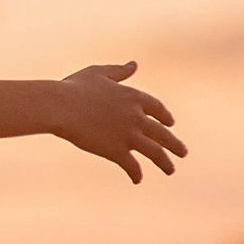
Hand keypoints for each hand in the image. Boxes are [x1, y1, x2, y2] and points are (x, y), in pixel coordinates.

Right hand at [53, 61, 185, 182]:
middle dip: (175, 145)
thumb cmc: (74, 88)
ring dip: (165, 163)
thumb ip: (119, 71)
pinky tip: (137, 180)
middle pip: (163, 133)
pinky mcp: (116, 151)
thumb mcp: (99, 73)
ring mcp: (128, 135)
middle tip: (183, 153)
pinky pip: (132, 166)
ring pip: (155, 152)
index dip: (165, 117)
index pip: (158, 109)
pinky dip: (136, 173)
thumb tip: (134, 64)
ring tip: (171, 170)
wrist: (60, 106)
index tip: (170, 125)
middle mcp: (137, 117)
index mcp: (134, 96)